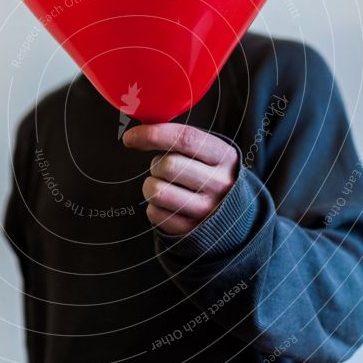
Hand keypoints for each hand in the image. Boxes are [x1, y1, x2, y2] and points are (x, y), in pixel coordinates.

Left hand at [123, 123, 238, 234]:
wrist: (232, 213)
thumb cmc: (210, 174)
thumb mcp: (209, 152)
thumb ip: (182, 139)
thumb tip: (139, 132)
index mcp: (225, 157)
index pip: (185, 139)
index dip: (152, 134)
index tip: (130, 137)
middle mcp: (219, 183)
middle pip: (167, 165)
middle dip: (156, 164)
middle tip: (164, 169)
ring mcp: (205, 210)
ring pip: (156, 190)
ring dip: (151, 185)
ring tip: (164, 185)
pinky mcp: (190, 230)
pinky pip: (154, 213)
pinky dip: (154, 206)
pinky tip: (168, 204)